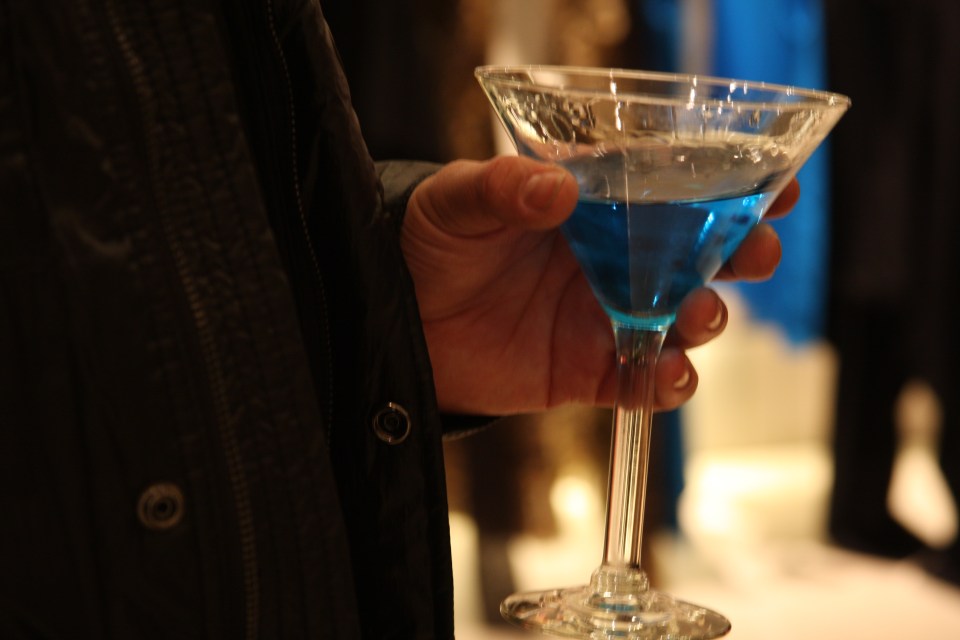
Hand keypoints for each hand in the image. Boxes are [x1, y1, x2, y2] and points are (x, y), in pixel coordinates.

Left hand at [401, 155, 797, 414]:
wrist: (402, 325)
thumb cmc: (432, 247)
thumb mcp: (456, 202)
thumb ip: (502, 189)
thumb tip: (558, 189)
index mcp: (596, 208)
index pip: (676, 190)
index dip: (733, 185)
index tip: (777, 183)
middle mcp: (614, 261)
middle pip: (702, 256)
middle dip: (744, 253)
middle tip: (759, 251)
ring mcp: (607, 317)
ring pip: (685, 319)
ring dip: (711, 316)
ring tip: (702, 311)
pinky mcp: (590, 370)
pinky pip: (644, 381)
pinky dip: (667, 381)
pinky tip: (669, 372)